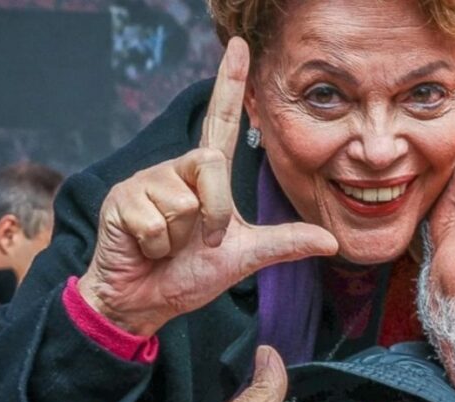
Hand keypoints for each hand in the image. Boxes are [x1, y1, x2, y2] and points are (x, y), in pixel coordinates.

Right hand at [78, 37, 337, 335]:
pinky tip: (146, 249)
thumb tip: (333, 243)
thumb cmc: (188, 274)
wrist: (144, 302)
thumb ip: (284, 244)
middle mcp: (177, 170)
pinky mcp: (121, 198)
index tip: (239, 46)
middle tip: (203, 242)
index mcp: (206, 177)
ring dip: (182, 235)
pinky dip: (157, 246)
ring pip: (183, 198)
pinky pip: (154, 220)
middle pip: (210, 165)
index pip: (221, 123)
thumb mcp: (244, 257)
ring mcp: (147, 181)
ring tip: (167, 245)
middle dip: (216, 214)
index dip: (229, 85)